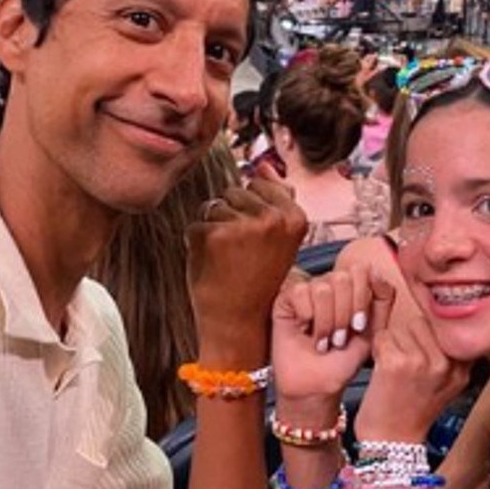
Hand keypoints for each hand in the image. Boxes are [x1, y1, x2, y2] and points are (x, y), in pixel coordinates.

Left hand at [187, 172, 306, 358]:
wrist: (239, 323)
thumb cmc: (258, 280)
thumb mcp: (279, 240)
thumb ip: (276, 200)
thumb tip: (262, 165)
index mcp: (294, 218)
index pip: (261, 184)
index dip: (253, 211)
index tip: (258, 240)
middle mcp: (271, 218)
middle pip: (235, 191)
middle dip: (232, 216)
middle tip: (241, 253)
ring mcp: (240, 226)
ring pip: (214, 206)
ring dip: (214, 228)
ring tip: (227, 258)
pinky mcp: (211, 235)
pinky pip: (195, 223)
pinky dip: (197, 242)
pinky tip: (212, 264)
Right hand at [271, 264, 386, 411]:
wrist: (318, 385)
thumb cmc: (343, 360)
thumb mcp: (373, 331)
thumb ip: (383, 299)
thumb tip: (376, 272)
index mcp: (351, 287)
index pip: (361, 270)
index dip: (361, 300)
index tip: (358, 327)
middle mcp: (329, 283)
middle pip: (342, 278)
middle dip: (344, 315)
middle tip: (338, 338)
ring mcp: (307, 289)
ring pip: (322, 289)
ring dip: (326, 322)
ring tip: (323, 340)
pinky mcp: (285, 299)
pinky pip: (300, 292)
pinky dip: (306, 316)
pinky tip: (304, 331)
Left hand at [359, 279, 471, 440]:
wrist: (390, 443)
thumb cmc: (411, 413)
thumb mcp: (446, 385)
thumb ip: (450, 355)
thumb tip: (444, 319)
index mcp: (462, 368)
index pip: (449, 326)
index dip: (430, 332)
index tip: (421, 347)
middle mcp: (446, 364)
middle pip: (424, 322)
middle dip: (409, 337)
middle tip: (405, 362)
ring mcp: (422, 362)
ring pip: (402, 327)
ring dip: (392, 342)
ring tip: (394, 367)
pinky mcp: (397, 363)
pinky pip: (383, 336)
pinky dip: (377, 350)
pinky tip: (382, 369)